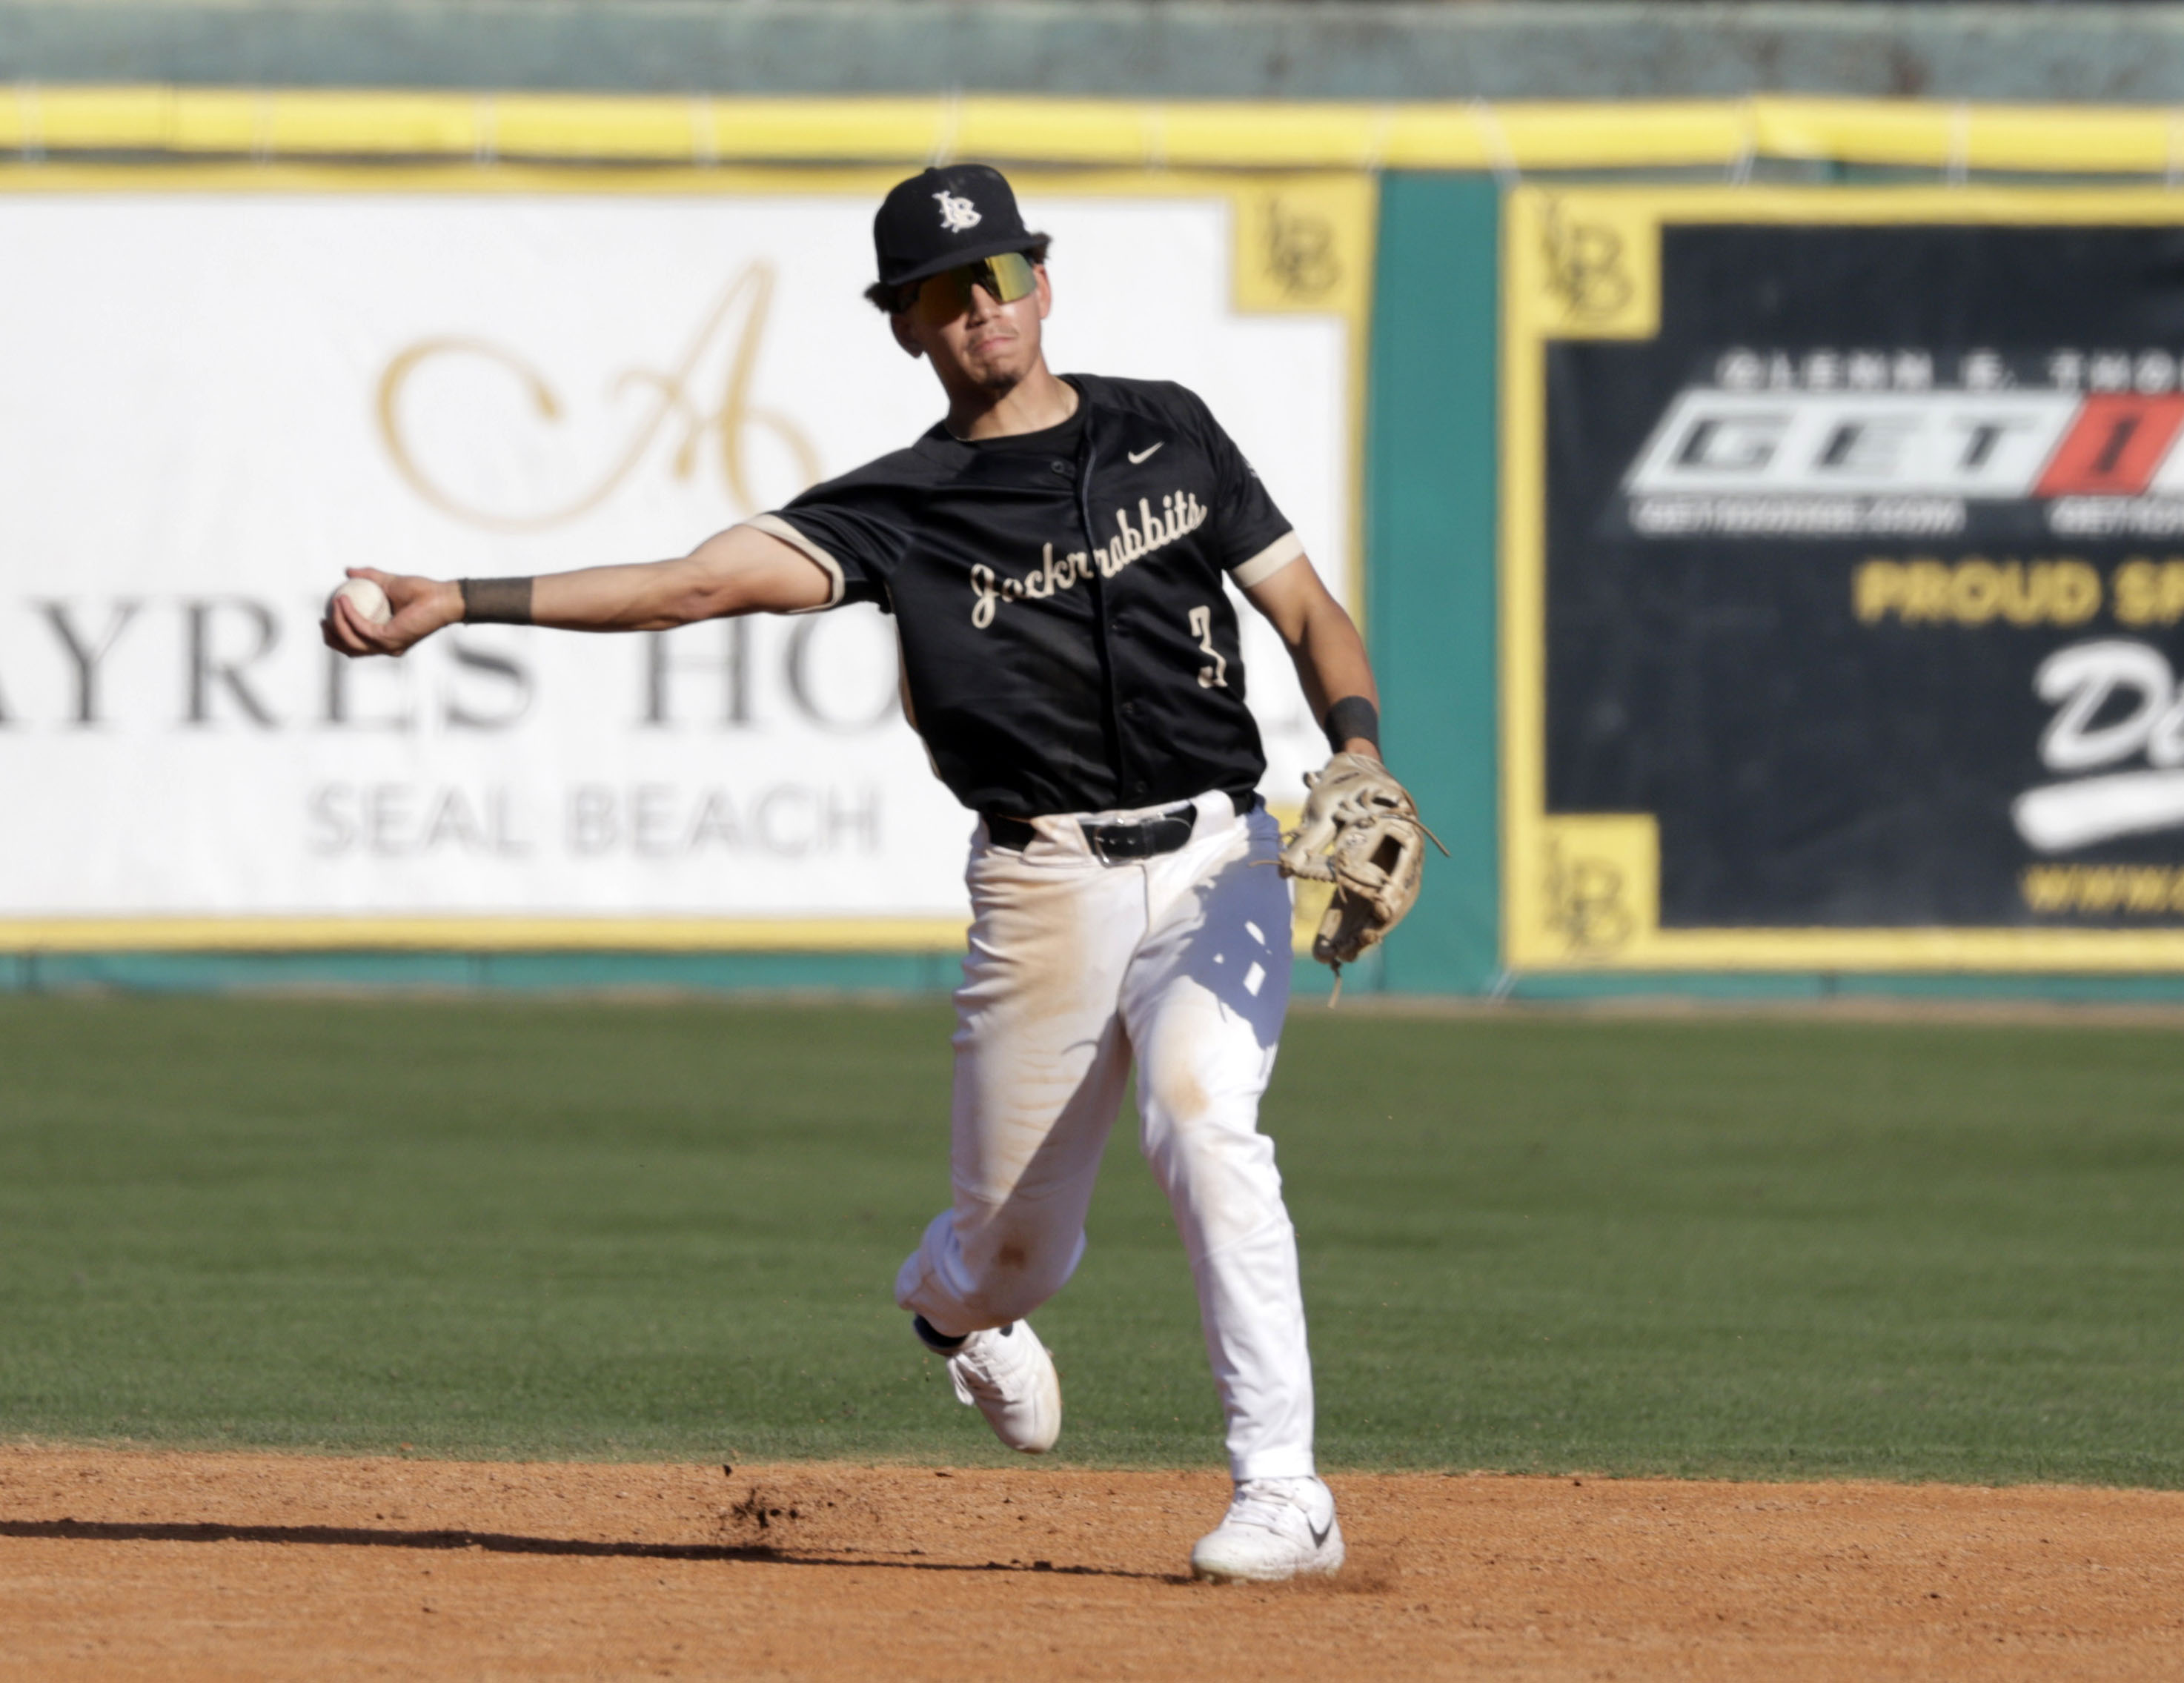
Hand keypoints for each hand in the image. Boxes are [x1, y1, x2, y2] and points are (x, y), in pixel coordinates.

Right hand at [321, 568, 463, 657]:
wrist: (441, 595)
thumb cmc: (421, 591)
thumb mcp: (389, 582)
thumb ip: (369, 577)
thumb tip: (348, 571)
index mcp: (386, 638)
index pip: (356, 644)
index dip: (337, 635)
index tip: (326, 617)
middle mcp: (387, 646)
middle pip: (350, 649)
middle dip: (332, 637)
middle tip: (323, 620)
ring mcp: (388, 645)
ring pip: (352, 641)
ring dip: (337, 623)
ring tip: (334, 603)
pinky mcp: (389, 638)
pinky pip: (361, 628)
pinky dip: (349, 615)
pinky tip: (342, 600)